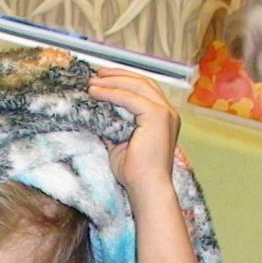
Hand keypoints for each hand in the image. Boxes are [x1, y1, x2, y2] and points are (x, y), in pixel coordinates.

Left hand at [89, 67, 179, 199]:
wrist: (146, 188)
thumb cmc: (135, 173)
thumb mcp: (119, 143)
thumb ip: (113, 126)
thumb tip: (97, 113)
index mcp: (162, 118)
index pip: (143, 90)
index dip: (123, 81)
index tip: (102, 79)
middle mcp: (168, 112)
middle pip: (142, 82)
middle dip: (118, 76)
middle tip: (97, 75)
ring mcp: (165, 113)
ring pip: (137, 85)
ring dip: (113, 81)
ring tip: (93, 82)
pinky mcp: (158, 116)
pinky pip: (131, 98)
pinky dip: (112, 93)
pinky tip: (97, 93)